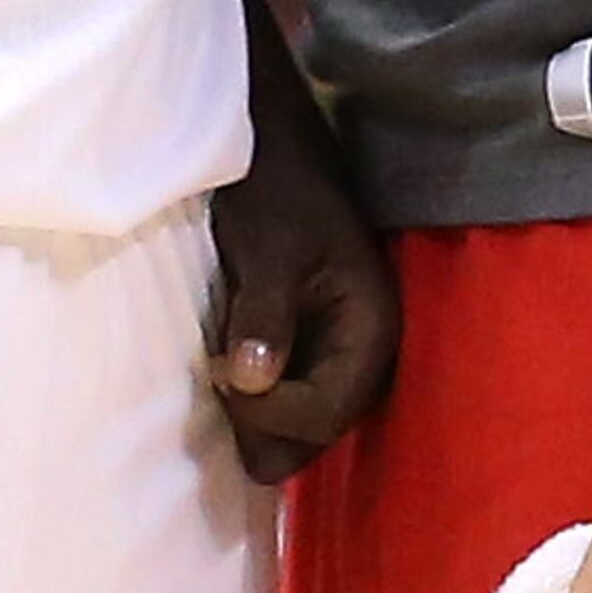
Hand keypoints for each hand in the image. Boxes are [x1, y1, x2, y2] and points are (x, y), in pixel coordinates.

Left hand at [206, 122, 397, 478]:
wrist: (275, 153)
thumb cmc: (277, 192)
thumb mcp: (271, 250)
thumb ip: (266, 316)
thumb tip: (251, 382)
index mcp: (372, 333)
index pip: (324, 416)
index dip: (267, 413)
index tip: (222, 373)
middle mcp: (366, 360)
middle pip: (315, 439)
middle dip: (262, 424)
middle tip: (219, 376)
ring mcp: (339, 362)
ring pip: (298, 432)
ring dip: (255, 417)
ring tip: (221, 373)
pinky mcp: (312, 358)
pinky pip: (286, 407)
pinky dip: (254, 403)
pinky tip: (227, 372)